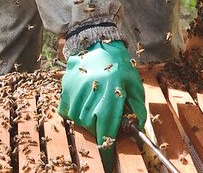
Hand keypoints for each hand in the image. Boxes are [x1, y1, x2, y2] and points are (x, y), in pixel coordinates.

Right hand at [58, 40, 145, 169]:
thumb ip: (137, 108)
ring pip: (78, 119)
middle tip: (104, 122)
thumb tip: (136, 129)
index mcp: (111, 93)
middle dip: (98, 129)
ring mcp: (76, 89)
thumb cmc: (120, 66)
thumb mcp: (134, 86)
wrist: (98, 42)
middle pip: (91, 126)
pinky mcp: (66, 86)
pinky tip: (83, 102)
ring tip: (95, 107)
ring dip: (86, 120)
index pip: (106, 129)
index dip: (106, 147)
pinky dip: (74, 112)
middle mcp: (92, 92)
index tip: (107, 159)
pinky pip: (67, 110)